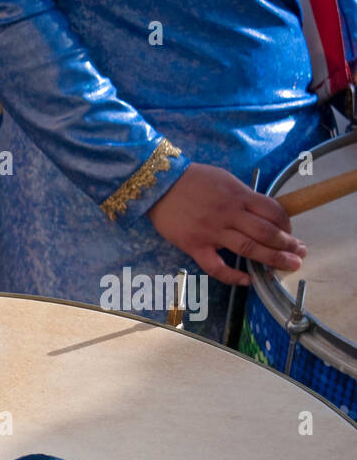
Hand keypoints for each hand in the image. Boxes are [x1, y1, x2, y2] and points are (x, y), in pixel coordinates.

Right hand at [148, 163, 304, 285]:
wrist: (159, 184)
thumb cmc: (192, 180)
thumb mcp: (224, 180)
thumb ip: (241, 196)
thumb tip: (258, 212)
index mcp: (239, 196)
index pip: (272, 211)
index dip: (286, 224)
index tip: (290, 233)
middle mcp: (230, 214)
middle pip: (267, 232)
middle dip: (288, 244)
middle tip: (300, 254)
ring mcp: (212, 231)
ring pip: (248, 248)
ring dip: (272, 258)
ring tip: (288, 266)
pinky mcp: (195, 245)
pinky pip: (216, 266)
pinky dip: (233, 276)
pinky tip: (247, 280)